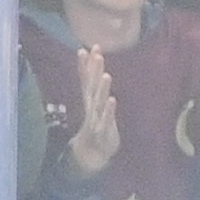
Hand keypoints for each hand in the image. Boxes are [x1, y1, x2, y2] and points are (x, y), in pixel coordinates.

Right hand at [69, 45, 121, 174]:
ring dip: (102, 87)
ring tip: (106, 74)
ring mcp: (96, 118)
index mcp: (90, 98)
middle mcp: (91, 106)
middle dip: (93, 69)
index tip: (89, 46)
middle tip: (96, 52)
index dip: (87, 63)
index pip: (87, 78)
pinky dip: (109, 109)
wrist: (94, 153)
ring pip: (98, 100)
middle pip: (92, 85)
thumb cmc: (99, 126)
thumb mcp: (98, 106)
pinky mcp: (103, 130)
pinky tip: (112, 100)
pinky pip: (106, 118)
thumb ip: (97, 89)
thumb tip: (98, 71)